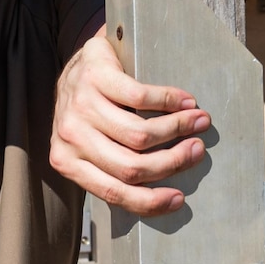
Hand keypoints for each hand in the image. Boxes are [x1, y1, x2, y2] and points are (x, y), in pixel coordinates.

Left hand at [50, 30, 210, 215]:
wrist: (80, 63)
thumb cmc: (92, 109)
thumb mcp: (93, 145)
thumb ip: (113, 168)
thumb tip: (159, 194)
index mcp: (67, 161)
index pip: (113, 192)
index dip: (151, 200)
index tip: (179, 198)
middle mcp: (69, 137)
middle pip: (130, 167)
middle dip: (172, 163)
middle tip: (196, 152)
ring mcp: (79, 106)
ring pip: (139, 135)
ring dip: (177, 129)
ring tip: (198, 123)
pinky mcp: (94, 77)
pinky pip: (141, 97)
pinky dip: (170, 101)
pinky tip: (186, 102)